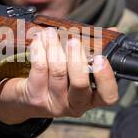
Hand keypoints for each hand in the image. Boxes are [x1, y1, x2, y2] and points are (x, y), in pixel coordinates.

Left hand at [0, 28, 118, 123]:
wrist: (23, 100)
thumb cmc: (55, 79)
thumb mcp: (75, 68)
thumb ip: (94, 50)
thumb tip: (114, 32)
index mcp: (91, 98)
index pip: (108, 96)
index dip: (106, 78)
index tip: (100, 58)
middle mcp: (75, 105)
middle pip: (80, 84)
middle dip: (77, 58)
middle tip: (73, 41)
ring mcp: (54, 103)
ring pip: (58, 72)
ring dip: (55, 47)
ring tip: (51, 33)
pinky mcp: (34, 97)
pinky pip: (40, 69)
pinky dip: (40, 50)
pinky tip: (39, 41)